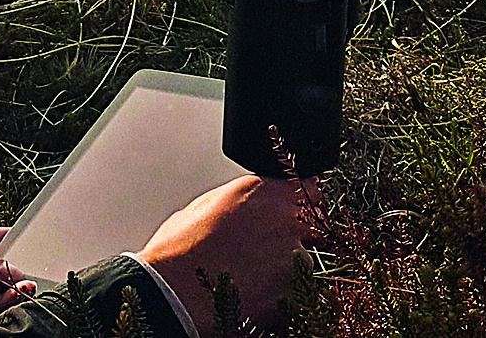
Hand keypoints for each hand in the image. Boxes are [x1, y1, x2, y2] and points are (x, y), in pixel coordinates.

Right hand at [135, 175, 321, 335]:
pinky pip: (302, 293)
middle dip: (297, 238)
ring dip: (288, 270)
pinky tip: (255, 297)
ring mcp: (293, 255)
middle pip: (312, 226)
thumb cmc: (178, 252)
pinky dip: (285, 297)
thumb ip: (238, 203)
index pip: (306, 190)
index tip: (292, 216)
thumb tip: (247, 208)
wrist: (173, 293)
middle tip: (267, 254)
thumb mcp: (202, 208)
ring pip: (305, 262)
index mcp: (260, 191)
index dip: (298, 206)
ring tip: (252, 280)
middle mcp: (284, 218)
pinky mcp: (295, 290)